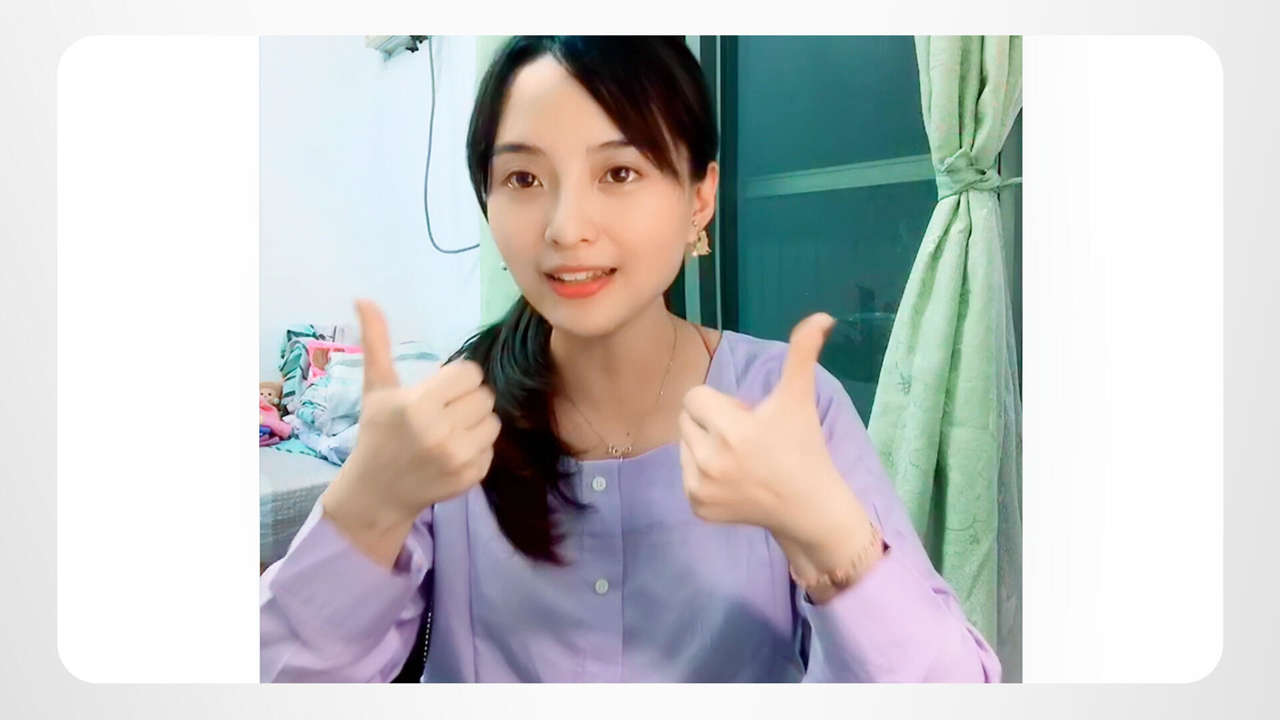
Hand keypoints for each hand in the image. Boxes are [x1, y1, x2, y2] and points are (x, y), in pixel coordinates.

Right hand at [320, 300, 500, 564]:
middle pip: (485, 396)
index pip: (470, 373)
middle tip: (447, 410)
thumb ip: (376, 343)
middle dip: (468, 399)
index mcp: (418, 404)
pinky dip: (478, 448)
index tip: (442, 389)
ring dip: (477, 422)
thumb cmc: (377, 433)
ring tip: (453, 428)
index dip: (458, 378)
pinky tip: (454, 452)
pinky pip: (492, 449)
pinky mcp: (470, 478)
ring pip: (494, 422)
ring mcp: (457, 458)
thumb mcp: (376, 388)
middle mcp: (440, 431)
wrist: (376, 492)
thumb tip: (363, 299)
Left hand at [677, 313, 864, 547]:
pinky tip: (734, 479)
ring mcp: (701, 488)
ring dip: (705, 443)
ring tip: (740, 458)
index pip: (694, 397)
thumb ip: (803, 353)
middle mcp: (710, 461)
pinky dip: (703, 473)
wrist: (809, 507)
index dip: (721, 402)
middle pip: (686, 419)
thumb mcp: (800, 397)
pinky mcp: (698, 507)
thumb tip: (822, 316)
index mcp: (732, 430)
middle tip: (746, 437)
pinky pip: (685, 473)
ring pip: (684, 444)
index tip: (748, 417)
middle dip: (711, 421)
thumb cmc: (804, 447)